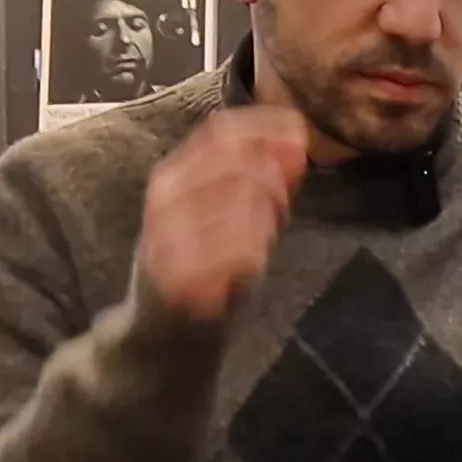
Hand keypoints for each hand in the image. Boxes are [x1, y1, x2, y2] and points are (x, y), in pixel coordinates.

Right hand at [138, 105, 308, 322]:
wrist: (161, 334)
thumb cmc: (200, 265)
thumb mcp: (225, 211)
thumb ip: (262, 176)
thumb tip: (299, 139)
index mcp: (172, 175)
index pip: (220, 131)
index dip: (267, 127)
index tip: (301, 135)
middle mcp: (164, 198)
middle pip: (239, 164)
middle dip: (275, 183)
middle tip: (279, 212)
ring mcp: (169, 237)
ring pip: (244, 202)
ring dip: (266, 222)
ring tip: (258, 243)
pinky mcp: (180, 278)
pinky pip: (241, 251)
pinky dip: (256, 256)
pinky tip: (249, 268)